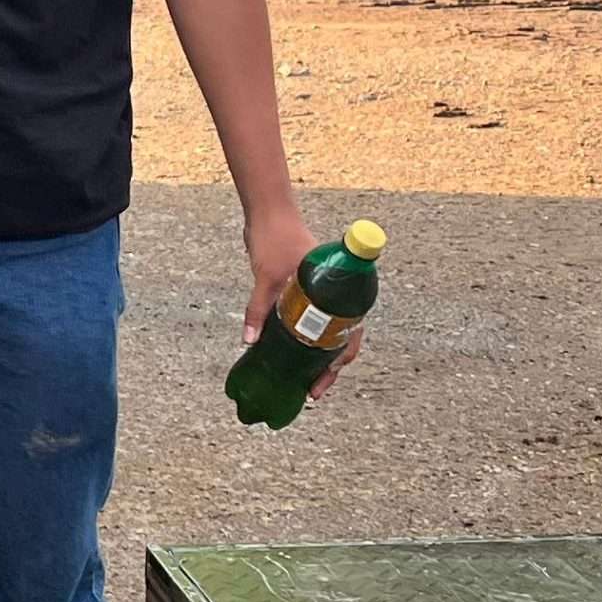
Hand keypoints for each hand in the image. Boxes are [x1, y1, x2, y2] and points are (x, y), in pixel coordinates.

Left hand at [244, 199, 358, 398]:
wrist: (268, 210)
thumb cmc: (275, 236)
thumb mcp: (266, 277)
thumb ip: (258, 308)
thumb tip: (249, 341)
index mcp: (337, 289)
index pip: (351, 331)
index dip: (342, 358)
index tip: (329, 375)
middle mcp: (333, 293)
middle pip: (341, 337)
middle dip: (330, 366)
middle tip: (313, 390)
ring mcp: (320, 293)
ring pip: (327, 332)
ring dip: (319, 356)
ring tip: (304, 382)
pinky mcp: (303, 291)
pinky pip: (310, 322)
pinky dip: (304, 341)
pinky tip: (290, 357)